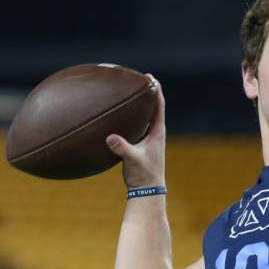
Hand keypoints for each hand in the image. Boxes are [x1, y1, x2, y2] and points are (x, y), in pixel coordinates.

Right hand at [106, 74, 165, 188]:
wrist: (147, 192)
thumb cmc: (143, 175)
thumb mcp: (132, 160)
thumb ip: (122, 148)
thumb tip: (110, 138)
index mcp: (157, 132)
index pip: (158, 106)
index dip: (155, 90)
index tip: (150, 77)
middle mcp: (155, 133)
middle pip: (153, 107)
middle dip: (146, 93)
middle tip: (137, 79)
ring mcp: (149, 139)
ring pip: (145, 117)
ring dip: (139, 105)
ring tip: (129, 92)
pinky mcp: (141, 146)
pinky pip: (137, 126)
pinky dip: (131, 117)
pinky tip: (121, 115)